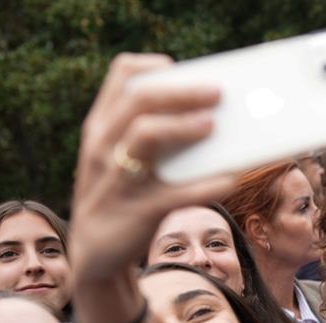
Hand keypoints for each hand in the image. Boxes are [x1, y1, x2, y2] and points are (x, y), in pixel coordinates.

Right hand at [69, 53, 238, 281]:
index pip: (121, 76)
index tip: (180, 69)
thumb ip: (154, 136)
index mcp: (102, 127)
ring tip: (214, 126)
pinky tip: (230, 180)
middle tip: (217, 92)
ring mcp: (116, 178)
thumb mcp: (123, 160)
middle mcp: (103, 146)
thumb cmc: (123, 197)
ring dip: (184, 126)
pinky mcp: (136, 212)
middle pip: (140, 99)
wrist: (95, 254)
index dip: (152, 66)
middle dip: (182, 92)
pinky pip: (174, 193)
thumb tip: (213, 118)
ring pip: (146, 135)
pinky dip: (205, 185)